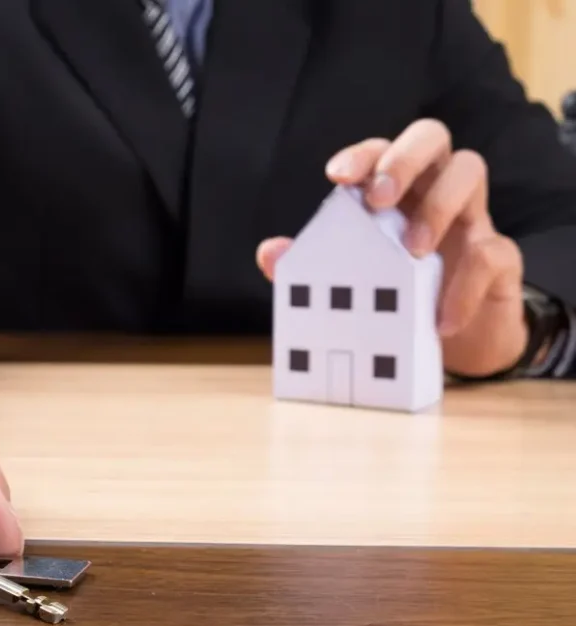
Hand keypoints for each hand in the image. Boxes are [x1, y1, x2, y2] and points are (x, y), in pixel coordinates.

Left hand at [257, 119, 527, 377]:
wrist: (456, 346)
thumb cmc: (397, 299)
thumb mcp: (354, 284)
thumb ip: (310, 267)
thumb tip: (270, 253)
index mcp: (394, 191)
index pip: (381, 151)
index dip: (364, 155)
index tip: (337, 176)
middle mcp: (433, 190)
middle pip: (432, 137)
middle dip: (403, 158)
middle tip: (379, 198)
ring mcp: (472, 218)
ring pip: (469, 170)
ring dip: (438, 206)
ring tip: (412, 253)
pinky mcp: (499, 257)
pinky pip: (491, 253)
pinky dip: (464, 287)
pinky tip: (439, 319)